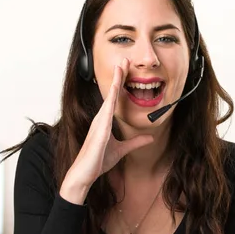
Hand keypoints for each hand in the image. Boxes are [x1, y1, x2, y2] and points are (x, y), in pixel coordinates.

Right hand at [65, 58, 154, 190]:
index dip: (120, 83)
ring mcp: (99, 122)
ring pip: (109, 97)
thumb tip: (149, 138)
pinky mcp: (99, 130)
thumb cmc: (98, 162)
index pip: (114, 98)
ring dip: (115, 81)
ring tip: (121, 66)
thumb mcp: (122, 150)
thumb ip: (135, 143)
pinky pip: (106, 111)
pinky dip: (111, 99)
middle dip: (118, 75)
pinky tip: (115, 89)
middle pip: (111, 92)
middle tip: (125, 59)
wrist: (84, 174)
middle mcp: (101, 118)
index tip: (125, 69)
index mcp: (104, 121)